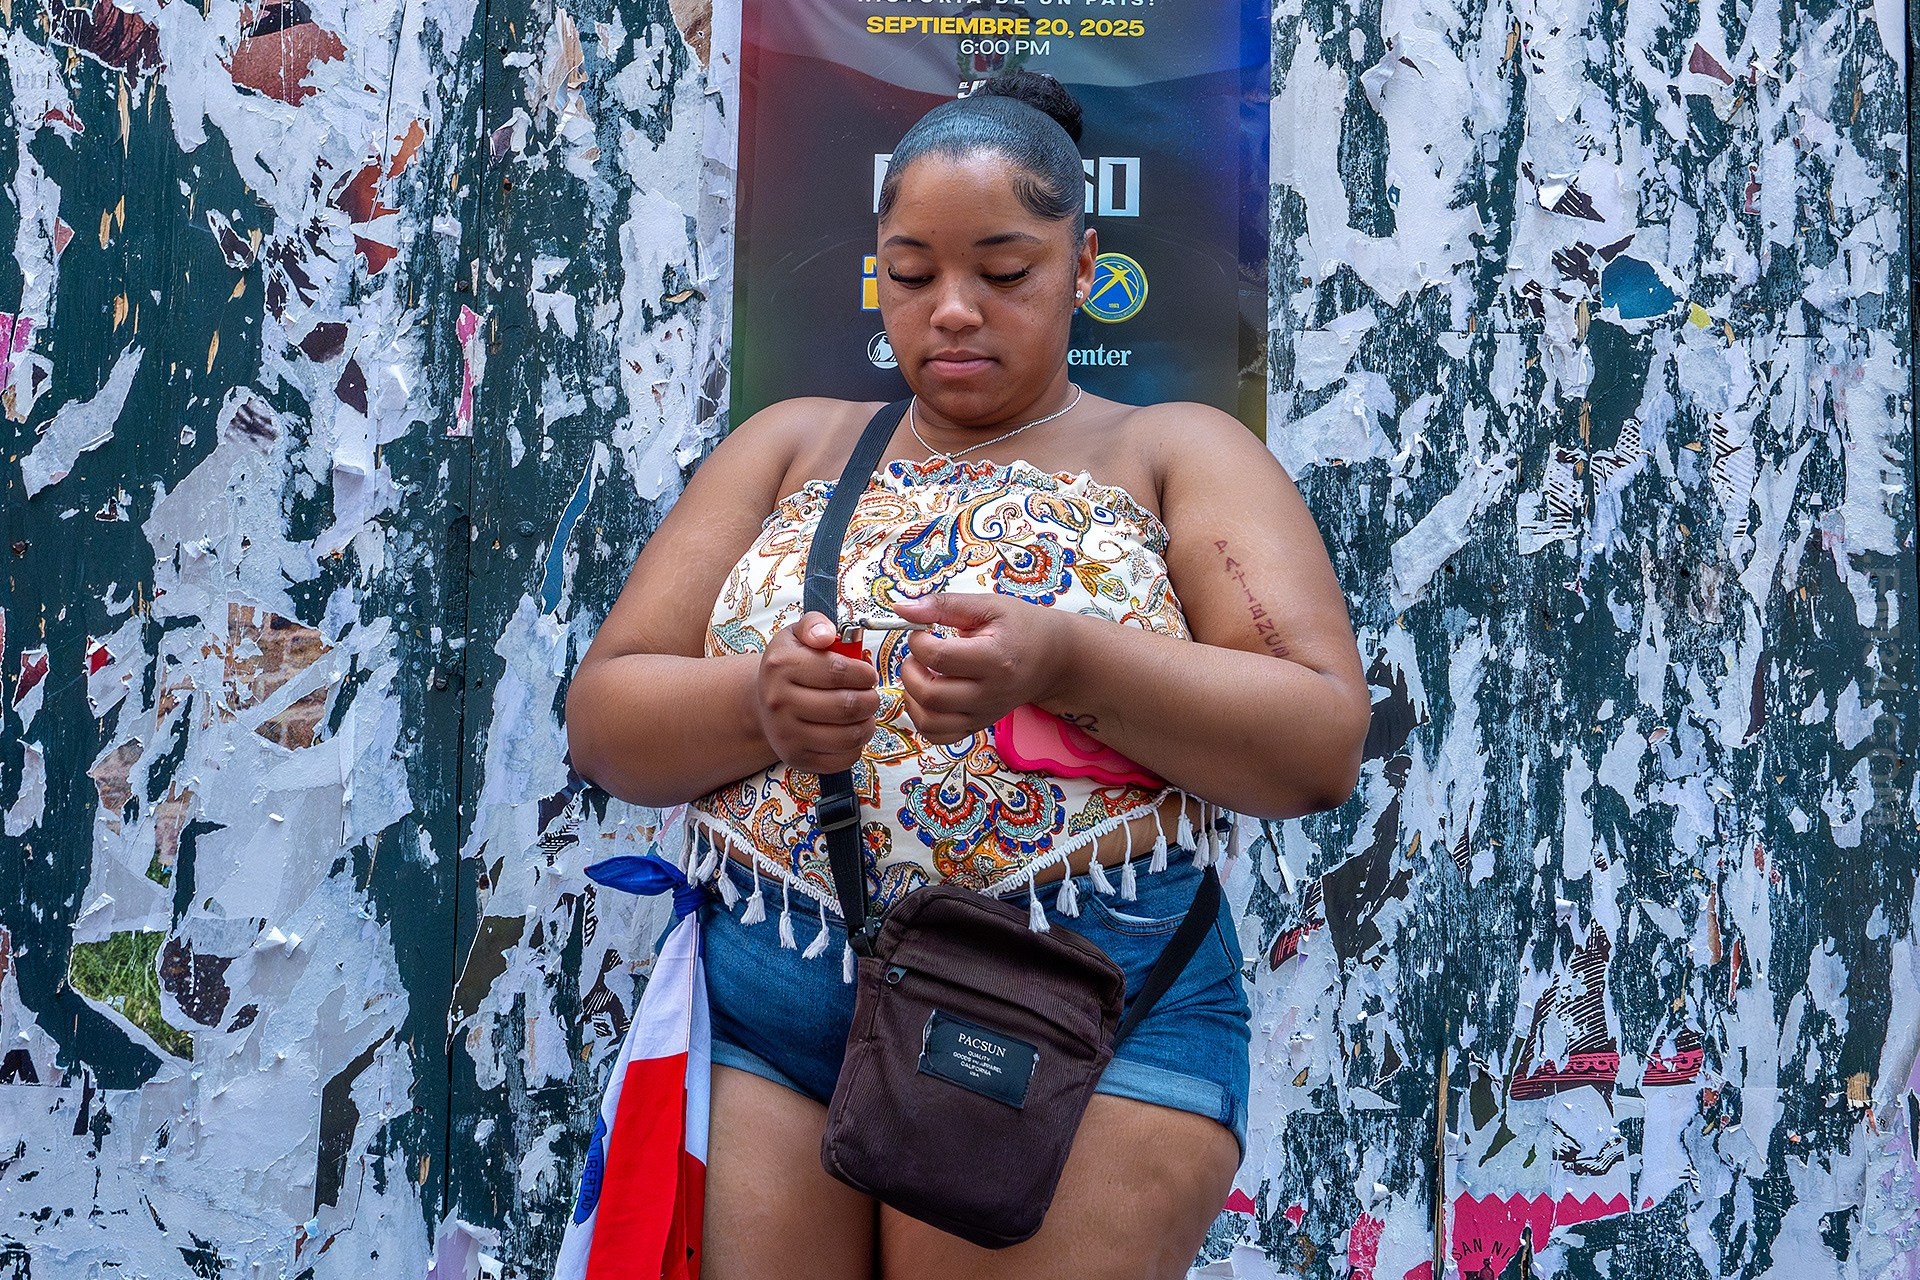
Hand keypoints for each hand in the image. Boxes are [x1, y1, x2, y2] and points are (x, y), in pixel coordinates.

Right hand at [756, 612, 880, 772]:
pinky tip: (850, 731)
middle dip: (870, 699)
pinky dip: (856, 746)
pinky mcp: (796, 759)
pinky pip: (843, 759)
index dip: (864, 673)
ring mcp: (786, 734)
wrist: (763, 703)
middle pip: (847, 706)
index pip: (838, 671)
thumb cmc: (789, 665)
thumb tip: (826, 635)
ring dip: (868, 723)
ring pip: (849, 736)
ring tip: (864, 713)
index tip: (868, 674)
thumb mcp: (796, 635)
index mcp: (781, 666)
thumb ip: (815, 624)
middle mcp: (779, 702)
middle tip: (870, 694)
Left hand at [891, 593, 1066, 744]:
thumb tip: (902, 609)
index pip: (938, 657)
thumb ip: (944, 606)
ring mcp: (983, 714)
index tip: (922, 631)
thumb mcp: (988, 606)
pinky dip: (923, 719)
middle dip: (910, 670)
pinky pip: (939, 736)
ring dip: (912, 697)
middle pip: (930, 694)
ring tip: (921, 675)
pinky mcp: (978, 725)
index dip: (918, 641)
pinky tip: (927, 697)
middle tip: (918, 654)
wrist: (1054, 659)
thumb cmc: (1022, 628)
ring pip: (929, 721)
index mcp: (994, 659)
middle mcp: (989, 693)